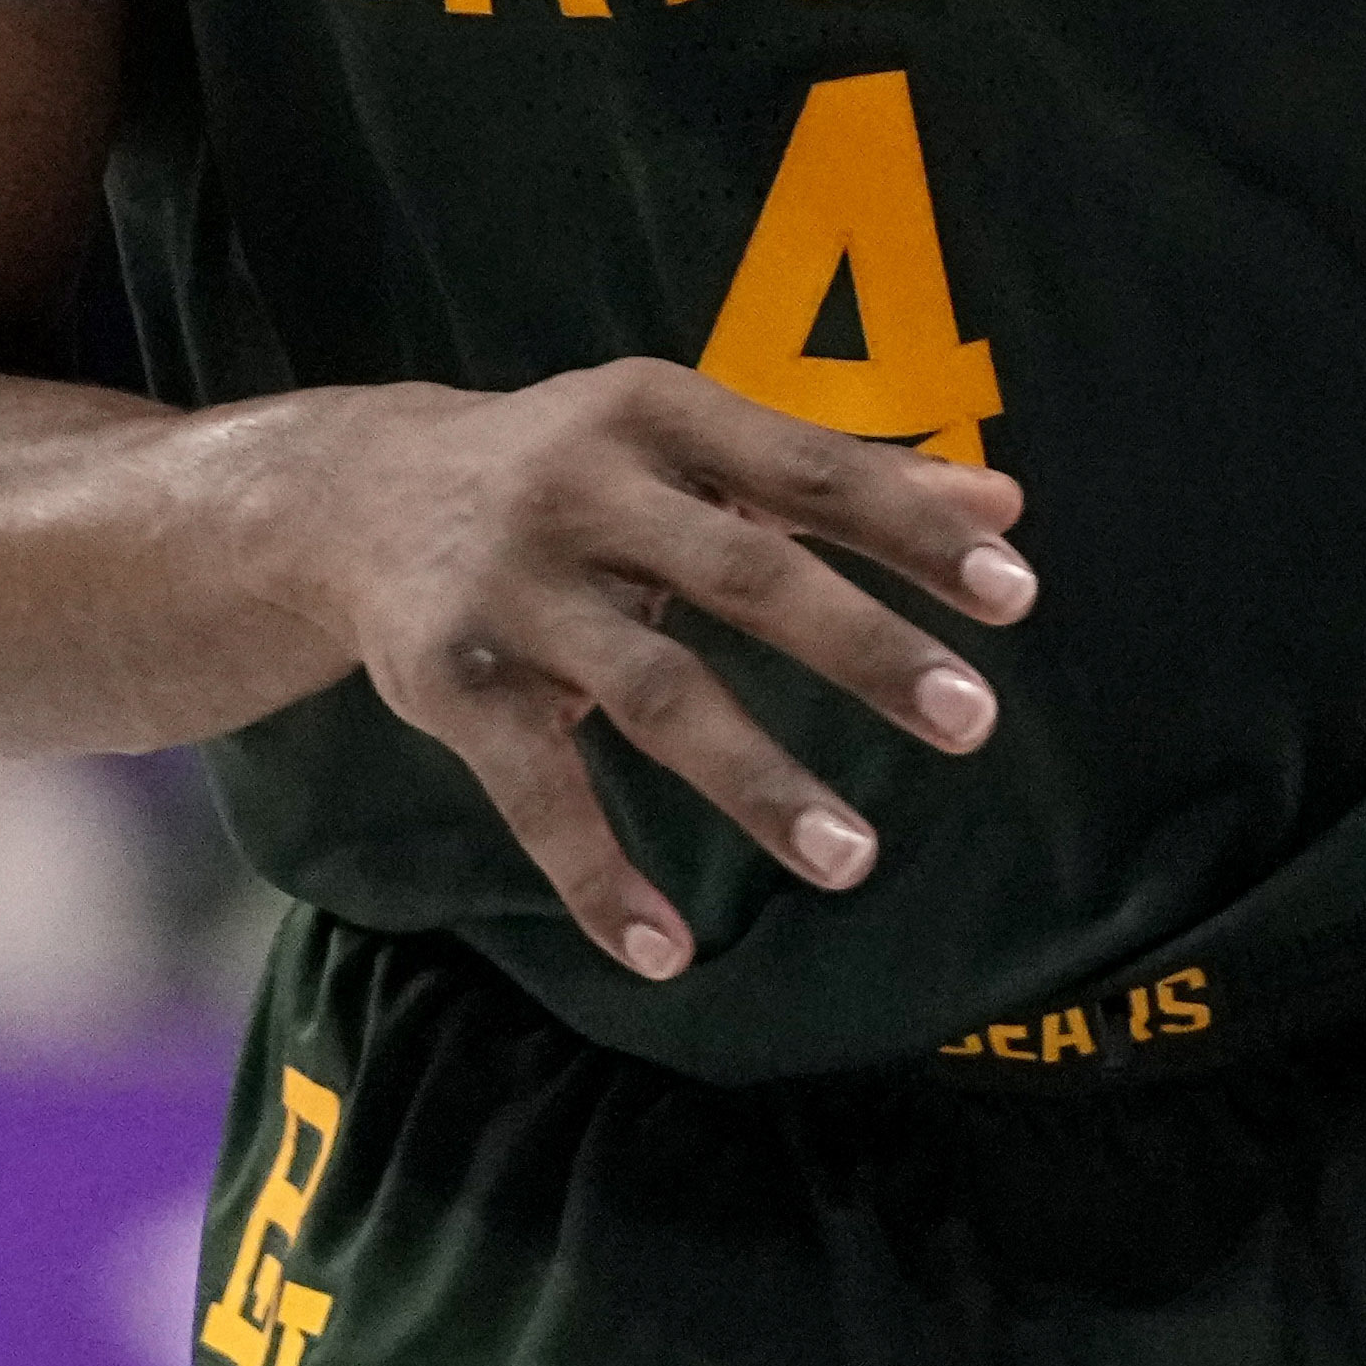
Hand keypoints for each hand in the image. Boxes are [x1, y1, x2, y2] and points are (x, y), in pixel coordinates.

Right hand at [254, 365, 1024, 979]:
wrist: (348, 494)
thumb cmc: (569, 467)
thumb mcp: (688, 442)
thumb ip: (839, 474)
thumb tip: (1005, 498)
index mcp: (655, 413)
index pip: (808, 470)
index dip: (912, 530)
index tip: (1018, 594)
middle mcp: (580, 489)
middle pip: (741, 572)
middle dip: (861, 648)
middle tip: (973, 721)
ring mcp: (512, 591)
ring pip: (652, 693)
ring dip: (759, 782)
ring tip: (857, 861)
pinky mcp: (453, 686)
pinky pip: (538, 794)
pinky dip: (600, 878)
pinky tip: (669, 953)